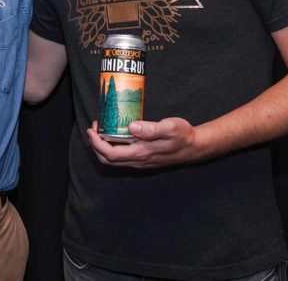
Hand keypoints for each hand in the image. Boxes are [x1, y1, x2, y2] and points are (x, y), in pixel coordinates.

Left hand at [86, 118, 205, 168]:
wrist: (195, 147)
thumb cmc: (183, 135)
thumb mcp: (169, 128)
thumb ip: (150, 129)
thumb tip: (131, 127)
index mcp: (141, 153)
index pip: (110, 153)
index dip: (97, 143)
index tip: (91, 129)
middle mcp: (138, 161)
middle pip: (108, 160)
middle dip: (96, 145)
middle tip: (93, 129)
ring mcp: (141, 162)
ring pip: (115, 160)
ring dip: (103, 147)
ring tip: (101, 130)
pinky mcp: (144, 159)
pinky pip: (122, 158)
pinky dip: (113, 148)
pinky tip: (116, 135)